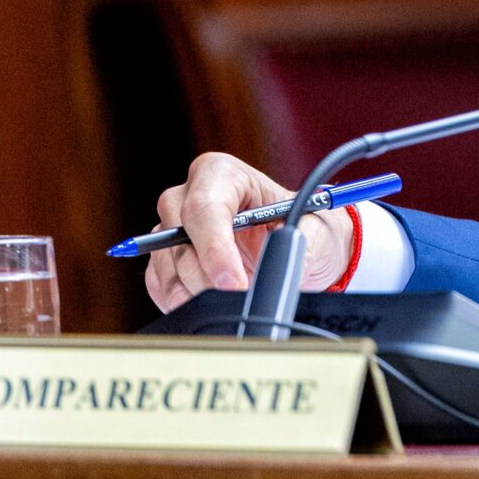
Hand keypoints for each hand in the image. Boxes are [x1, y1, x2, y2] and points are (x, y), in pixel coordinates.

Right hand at [143, 152, 356, 312]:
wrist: (306, 249)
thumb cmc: (309, 227)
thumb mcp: (317, 228)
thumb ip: (297, 243)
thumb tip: (277, 267)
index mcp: (223, 174)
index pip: (204, 207)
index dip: (215, 248)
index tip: (232, 282)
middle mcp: (189, 197)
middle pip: (175, 237)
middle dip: (206, 275)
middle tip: (236, 297)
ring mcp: (172, 230)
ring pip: (167, 266)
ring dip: (196, 292)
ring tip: (234, 300)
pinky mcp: (167, 262)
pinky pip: (161, 286)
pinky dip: (183, 302)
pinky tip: (212, 304)